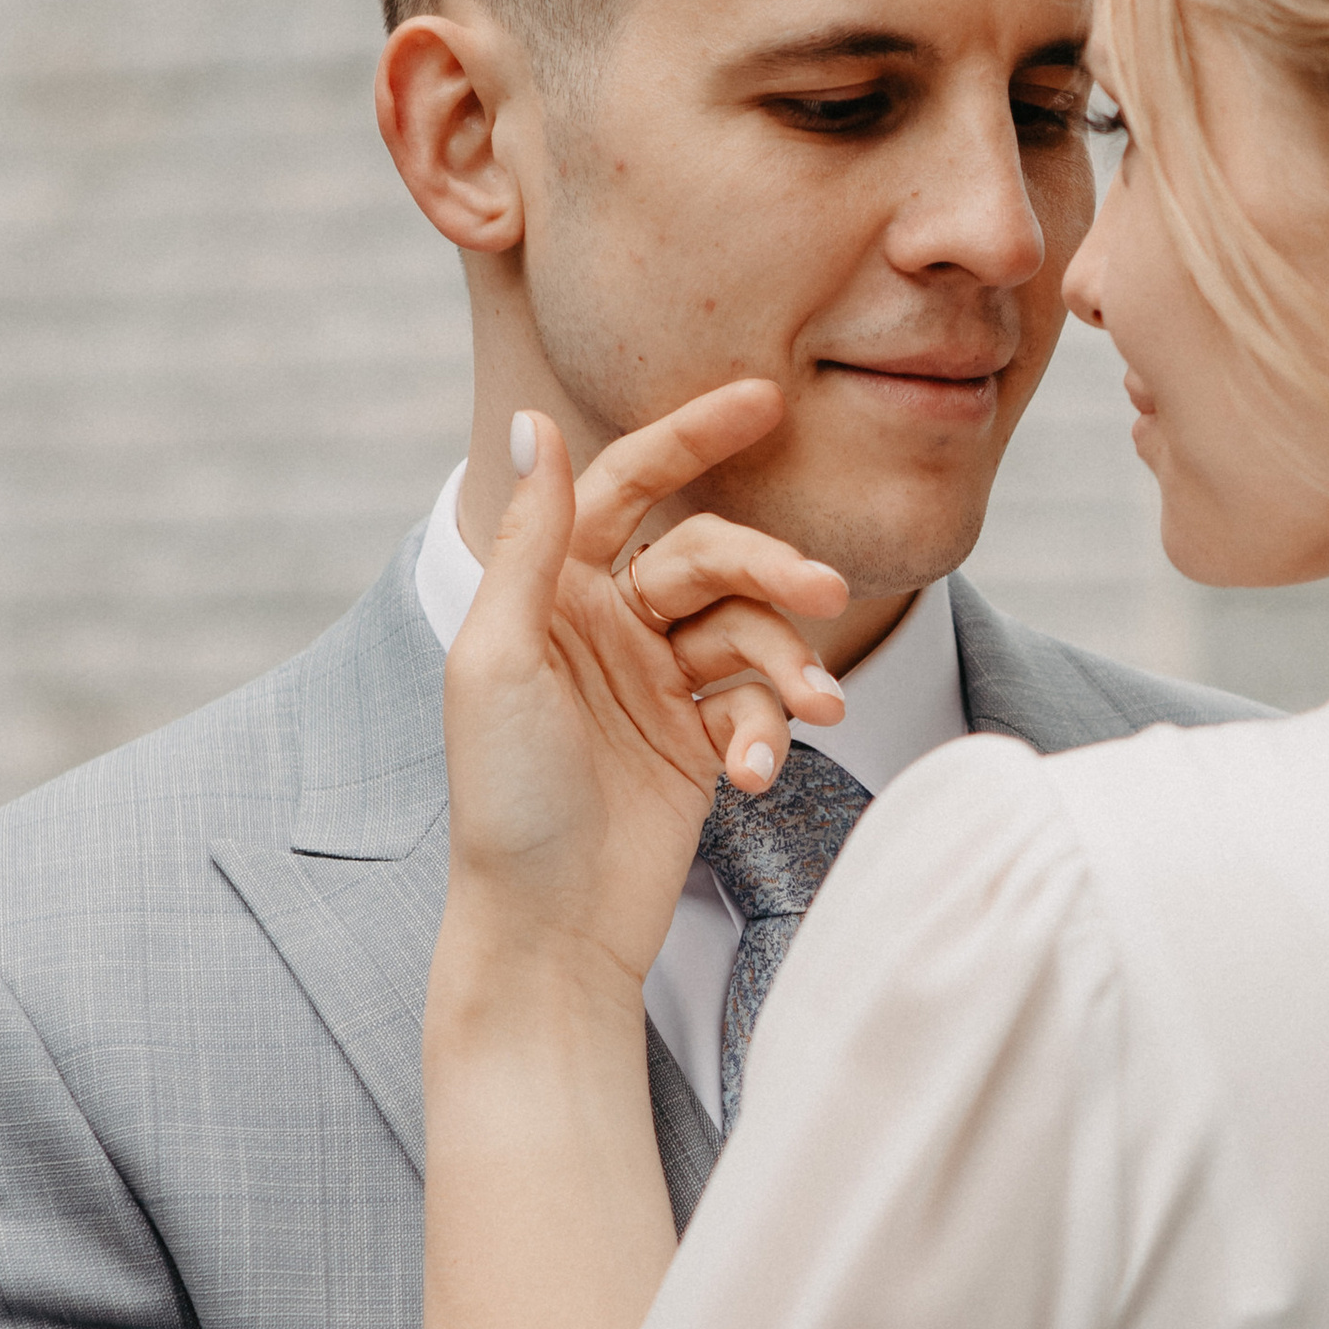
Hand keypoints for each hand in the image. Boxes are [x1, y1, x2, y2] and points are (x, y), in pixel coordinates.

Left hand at [434, 385, 850, 1001]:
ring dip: (790, 663)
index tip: (763, 400)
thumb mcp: (500, 658)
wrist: (547, 928)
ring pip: (748, 633)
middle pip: (709, 559)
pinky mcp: (698, 744)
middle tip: (828, 593)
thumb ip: (529, 541)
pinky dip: (767, 732)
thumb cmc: (503, 797)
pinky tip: (755, 773)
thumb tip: (537, 423)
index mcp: (550, 590)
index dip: (690, 437)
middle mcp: (607, 625)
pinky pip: (755, 708)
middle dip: (772, 570)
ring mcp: (657, 684)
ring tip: (819, 707)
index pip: (626, 485)